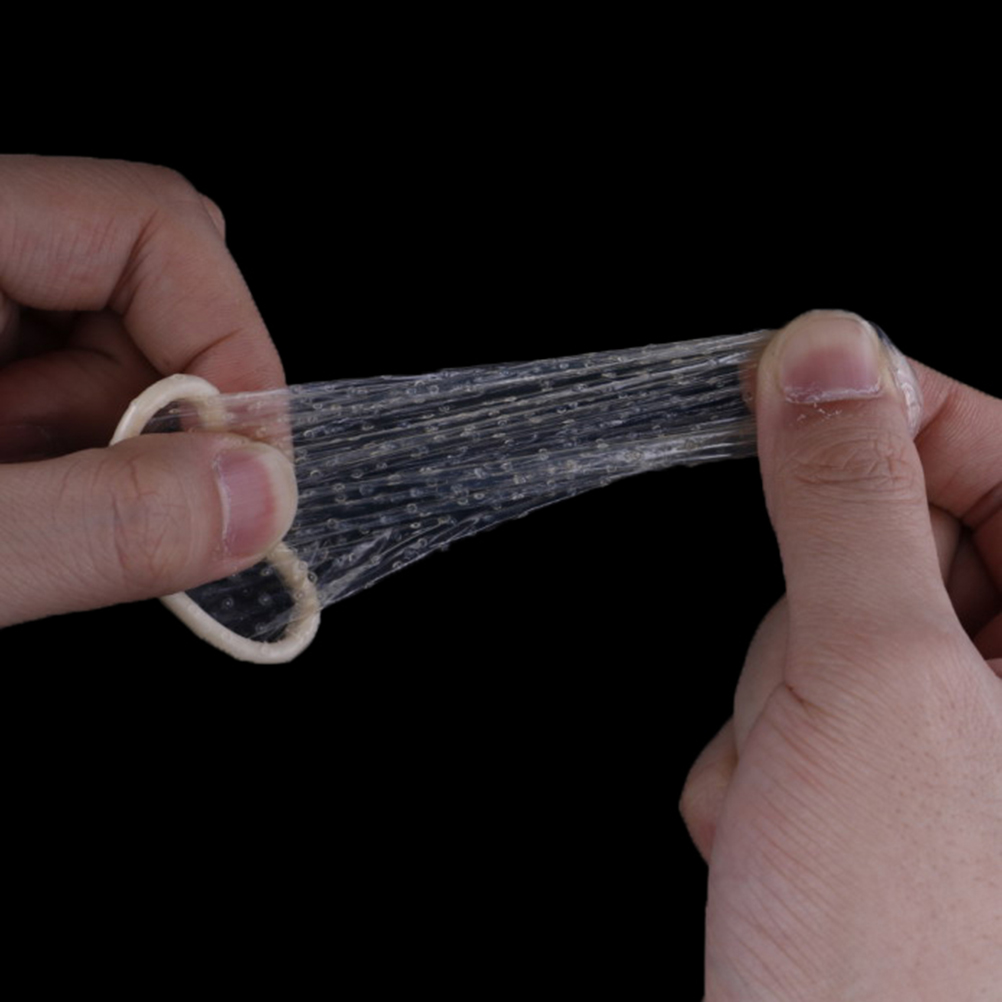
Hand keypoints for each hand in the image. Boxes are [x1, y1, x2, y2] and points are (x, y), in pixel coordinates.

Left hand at [0, 156, 296, 626]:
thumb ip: (101, 523)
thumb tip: (261, 499)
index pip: (150, 224)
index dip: (229, 342)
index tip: (251, 465)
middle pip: (143, 280)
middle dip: (164, 410)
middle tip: (118, 503)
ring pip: (112, 339)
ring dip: (108, 444)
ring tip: (25, 511)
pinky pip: (65, 374)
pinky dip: (74, 454)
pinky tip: (17, 502)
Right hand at [680, 311, 1001, 999]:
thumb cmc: (907, 962)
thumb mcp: (870, 685)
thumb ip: (847, 504)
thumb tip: (823, 357)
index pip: (1001, 446)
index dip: (889, 408)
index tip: (789, 387)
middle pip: (897, 544)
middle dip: (815, 612)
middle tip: (811, 700)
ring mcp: (962, 750)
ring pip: (828, 633)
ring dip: (778, 702)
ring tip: (793, 800)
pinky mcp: (889, 793)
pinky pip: (801, 708)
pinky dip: (764, 759)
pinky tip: (780, 836)